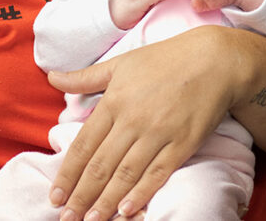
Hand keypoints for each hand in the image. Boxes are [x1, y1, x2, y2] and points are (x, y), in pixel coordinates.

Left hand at [46, 26, 235, 220]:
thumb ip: (84, 77)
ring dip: (105, 202)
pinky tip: (126, 210)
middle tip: (66, 217)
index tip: (55, 196)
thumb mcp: (120, 63)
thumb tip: (51, 77)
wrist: (214, 60)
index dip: (67, 174)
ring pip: (125, 175)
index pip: (83, 145)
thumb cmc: (164, 60)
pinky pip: (157, 174)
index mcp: (114, 101)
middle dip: (81, 196)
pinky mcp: (182, 144)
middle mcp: (132, 120)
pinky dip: (140, 194)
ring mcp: (158, 134)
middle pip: (100, 166)